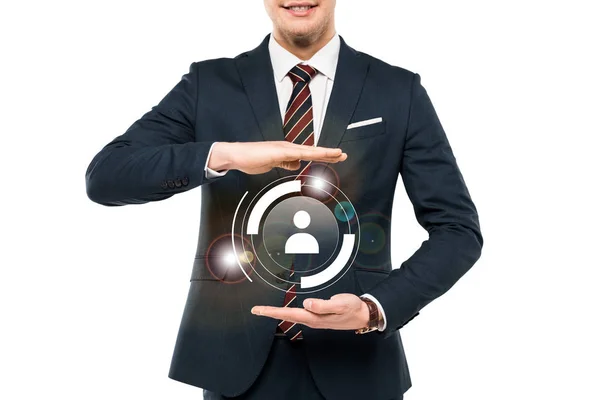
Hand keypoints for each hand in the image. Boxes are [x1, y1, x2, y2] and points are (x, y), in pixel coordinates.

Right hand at [208, 141, 347, 174]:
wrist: (236, 155)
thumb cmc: (251, 160)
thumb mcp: (273, 164)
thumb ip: (285, 163)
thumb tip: (297, 165)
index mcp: (287, 152)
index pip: (309, 154)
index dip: (323, 155)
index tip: (336, 157)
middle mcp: (288, 148)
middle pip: (313, 151)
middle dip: (329, 153)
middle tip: (344, 155)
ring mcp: (284, 148)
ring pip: (309, 150)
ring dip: (324, 152)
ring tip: (338, 154)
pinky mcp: (280, 151)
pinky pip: (299, 153)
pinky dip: (311, 153)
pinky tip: (320, 154)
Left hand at [251, 294, 369, 329]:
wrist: (363, 315)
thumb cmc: (352, 308)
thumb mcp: (340, 304)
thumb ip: (323, 305)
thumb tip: (307, 303)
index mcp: (315, 317)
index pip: (289, 314)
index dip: (272, 312)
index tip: (259, 310)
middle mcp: (313, 320)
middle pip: (287, 316)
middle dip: (270, 313)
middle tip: (256, 310)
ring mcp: (315, 319)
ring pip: (292, 316)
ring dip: (278, 313)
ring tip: (265, 310)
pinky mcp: (318, 316)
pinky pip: (299, 314)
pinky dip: (288, 312)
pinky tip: (285, 311)